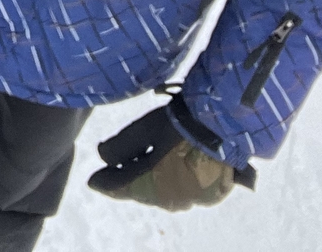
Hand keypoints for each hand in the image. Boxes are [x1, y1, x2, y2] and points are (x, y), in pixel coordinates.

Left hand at [87, 104, 247, 209]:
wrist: (229, 123)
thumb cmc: (183, 123)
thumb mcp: (145, 129)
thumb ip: (120, 147)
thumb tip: (103, 156)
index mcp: (154, 186)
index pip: (122, 187)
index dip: (106, 183)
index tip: (93, 181)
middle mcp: (174, 198)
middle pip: (144, 191)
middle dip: (129, 182)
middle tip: (113, 174)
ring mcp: (195, 197)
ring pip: (165, 193)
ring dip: (151, 183)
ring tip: (140, 171)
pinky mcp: (213, 192)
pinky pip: (185, 190)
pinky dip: (173, 181)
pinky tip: (169, 170)